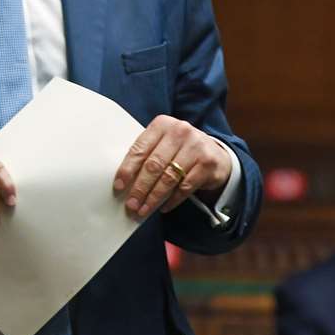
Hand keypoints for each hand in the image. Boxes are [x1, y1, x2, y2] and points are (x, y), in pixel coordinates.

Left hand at [113, 116, 231, 219]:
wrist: (215, 154)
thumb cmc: (180, 150)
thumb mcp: (163, 143)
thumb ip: (147, 154)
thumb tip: (124, 182)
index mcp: (163, 124)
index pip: (140, 149)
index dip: (127, 169)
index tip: (119, 186)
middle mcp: (180, 131)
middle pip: (154, 165)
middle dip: (140, 188)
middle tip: (131, 204)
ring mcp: (196, 147)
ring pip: (168, 178)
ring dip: (153, 197)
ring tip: (144, 210)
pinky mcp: (207, 164)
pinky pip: (185, 187)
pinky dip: (172, 200)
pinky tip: (163, 207)